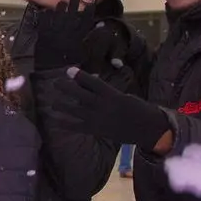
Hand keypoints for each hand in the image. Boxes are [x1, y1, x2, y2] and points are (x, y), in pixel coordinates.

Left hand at [32, 0, 100, 72]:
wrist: (51, 75)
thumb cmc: (70, 65)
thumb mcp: (86, 54)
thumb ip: (94, 41)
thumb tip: (102, 27)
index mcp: (78, 39)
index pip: (85, 22)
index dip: (88, 12)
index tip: (90, 4)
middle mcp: (66, 34)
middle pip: (71, 16)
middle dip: (73, 6)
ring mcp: (53, 35)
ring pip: (57, 17)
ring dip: (60, 8)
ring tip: (62, 2)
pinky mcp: (42, 37)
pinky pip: (44, 24)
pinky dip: (45, 17)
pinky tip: (47, 11)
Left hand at [40, 68, 171, 150]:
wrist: (148, 129)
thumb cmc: (138, 109)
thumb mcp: (124, 96)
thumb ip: (106, 91)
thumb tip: (91, 82)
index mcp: (112, 95)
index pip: (93, 83)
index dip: (80, 76)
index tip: (69, 69)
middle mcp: (103, 106)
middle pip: (80, 95)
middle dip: (66, 88)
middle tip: (55, 82)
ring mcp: (98, 119)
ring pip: (75, 111)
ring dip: (62, 106)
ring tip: (53, 103)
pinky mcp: (96, 130)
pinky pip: (77, 127)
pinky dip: (65, 124)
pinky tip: (55, 121)